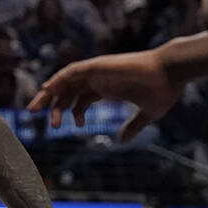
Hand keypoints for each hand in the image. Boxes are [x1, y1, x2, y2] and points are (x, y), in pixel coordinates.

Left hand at [26, 49, 179, 141]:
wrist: (172, 72)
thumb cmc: (162, 90)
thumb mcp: (146, 114)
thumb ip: (132, 126)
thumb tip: (121, 141)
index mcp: (107, 89)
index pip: (79, 98)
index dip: (68, 111)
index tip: (61, 127)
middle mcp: (98, 79)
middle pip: (67, 90)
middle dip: (52, 104)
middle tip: (38, 118)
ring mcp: (98, 71)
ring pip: (66, 82)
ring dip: (50, 95)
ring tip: (36, 110)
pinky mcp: (99, 66)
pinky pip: (72, 71)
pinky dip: (58, 78)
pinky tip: (47, 88)